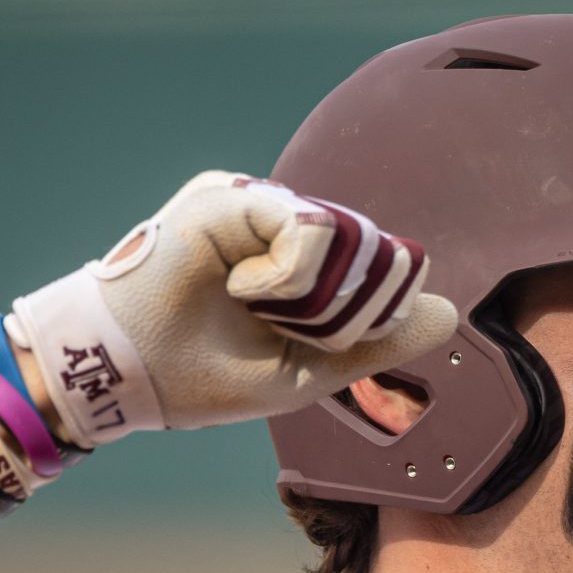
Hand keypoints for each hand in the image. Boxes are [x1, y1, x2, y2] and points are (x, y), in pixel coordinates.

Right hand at [8, 171, 454, 448]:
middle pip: (371, 252)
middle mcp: (282, 228)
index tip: (322, 343)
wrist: (123, 373)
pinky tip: (247, 289)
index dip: (376, 312)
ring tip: (262, 309)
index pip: (379, 271)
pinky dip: (292, 272)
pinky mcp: (231, 194)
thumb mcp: (310, 371)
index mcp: (302, 268)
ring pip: (347, 236)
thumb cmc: (205, 377)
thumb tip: (448, 310)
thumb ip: (378, 342)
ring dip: (319, 294)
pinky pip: (308, 224)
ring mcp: (257, 207)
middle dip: (350, 309)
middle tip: (291, 330)